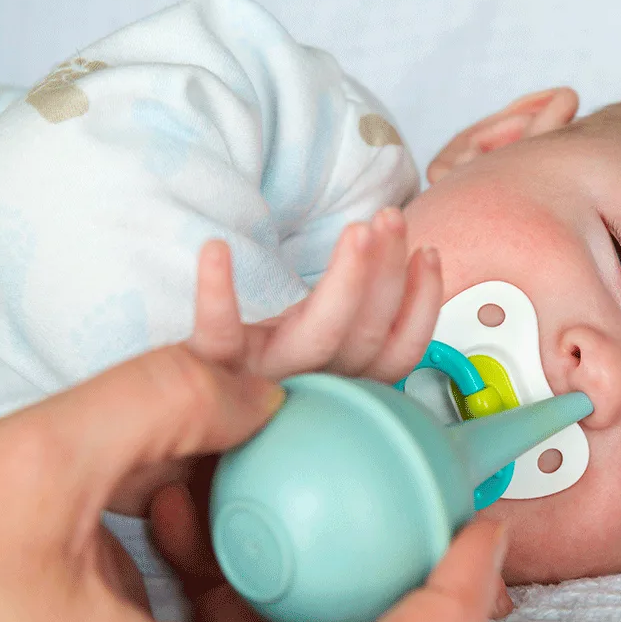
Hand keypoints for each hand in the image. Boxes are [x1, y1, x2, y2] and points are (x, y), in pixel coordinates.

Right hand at [0, 342, 507, 621]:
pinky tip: (236, 521)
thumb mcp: (29, 461)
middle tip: (463, 530)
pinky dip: (270, 600)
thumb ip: (171, 395)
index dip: (451, 604)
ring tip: (376, 515)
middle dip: (435, 619)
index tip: (485, 528)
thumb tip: (274, 384)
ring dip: (356, 603)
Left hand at [191, 207, 441, 382]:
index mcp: (340, 377)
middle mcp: (311, 382)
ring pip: (317, 337)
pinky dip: (216, 292)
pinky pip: (218, 332)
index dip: (422, 304)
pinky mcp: (213, 365)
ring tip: (360, 228)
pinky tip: (217, 248)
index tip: (427, 254)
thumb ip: (355, 316)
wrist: (193, 401)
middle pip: (364, 337)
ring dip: (346, 281)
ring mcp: (263, 376)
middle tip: (390, 220)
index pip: (397, 352)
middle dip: (386, 275)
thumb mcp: (315, 340)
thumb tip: (403, 257)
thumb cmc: (259, 359)